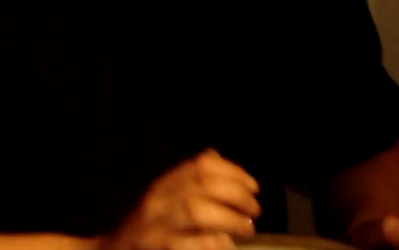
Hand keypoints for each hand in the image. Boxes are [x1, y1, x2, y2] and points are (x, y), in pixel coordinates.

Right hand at [103, 150, 260, 249]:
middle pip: (201, 184)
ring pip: (195, 210)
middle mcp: (156, 200)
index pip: (200, 166)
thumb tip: (217, 158)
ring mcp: (153, 226)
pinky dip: (212, 243)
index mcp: (162, 185)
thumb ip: (186, 181)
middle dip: (236, 194)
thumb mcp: (163, 199)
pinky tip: (225, 246)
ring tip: (247, 228)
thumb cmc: (143, 230)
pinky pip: (188, 243)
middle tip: (255, 209)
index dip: (233, 172)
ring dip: (228, 218)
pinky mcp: (155, 249)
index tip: (254, 186)